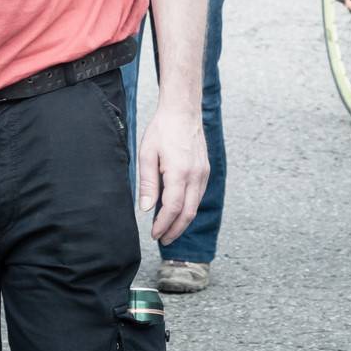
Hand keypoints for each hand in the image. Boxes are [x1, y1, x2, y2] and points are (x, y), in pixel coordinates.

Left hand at [136, 101, 208, 244]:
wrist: (183, 111)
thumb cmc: (162, 129)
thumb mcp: (147, 154)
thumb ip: (147, 183)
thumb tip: (145, 208)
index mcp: (179, 172)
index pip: (173, 208)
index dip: (163, 225)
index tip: (154, 234)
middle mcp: (195, 175)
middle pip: (188, 213)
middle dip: (175, 230)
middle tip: (162, 240)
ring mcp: (203, 173)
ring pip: (195, 206)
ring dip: (182, 221)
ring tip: (168, 229)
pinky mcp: (205, 170)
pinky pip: (198, 195)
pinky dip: (188, 208)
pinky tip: (177, 210)